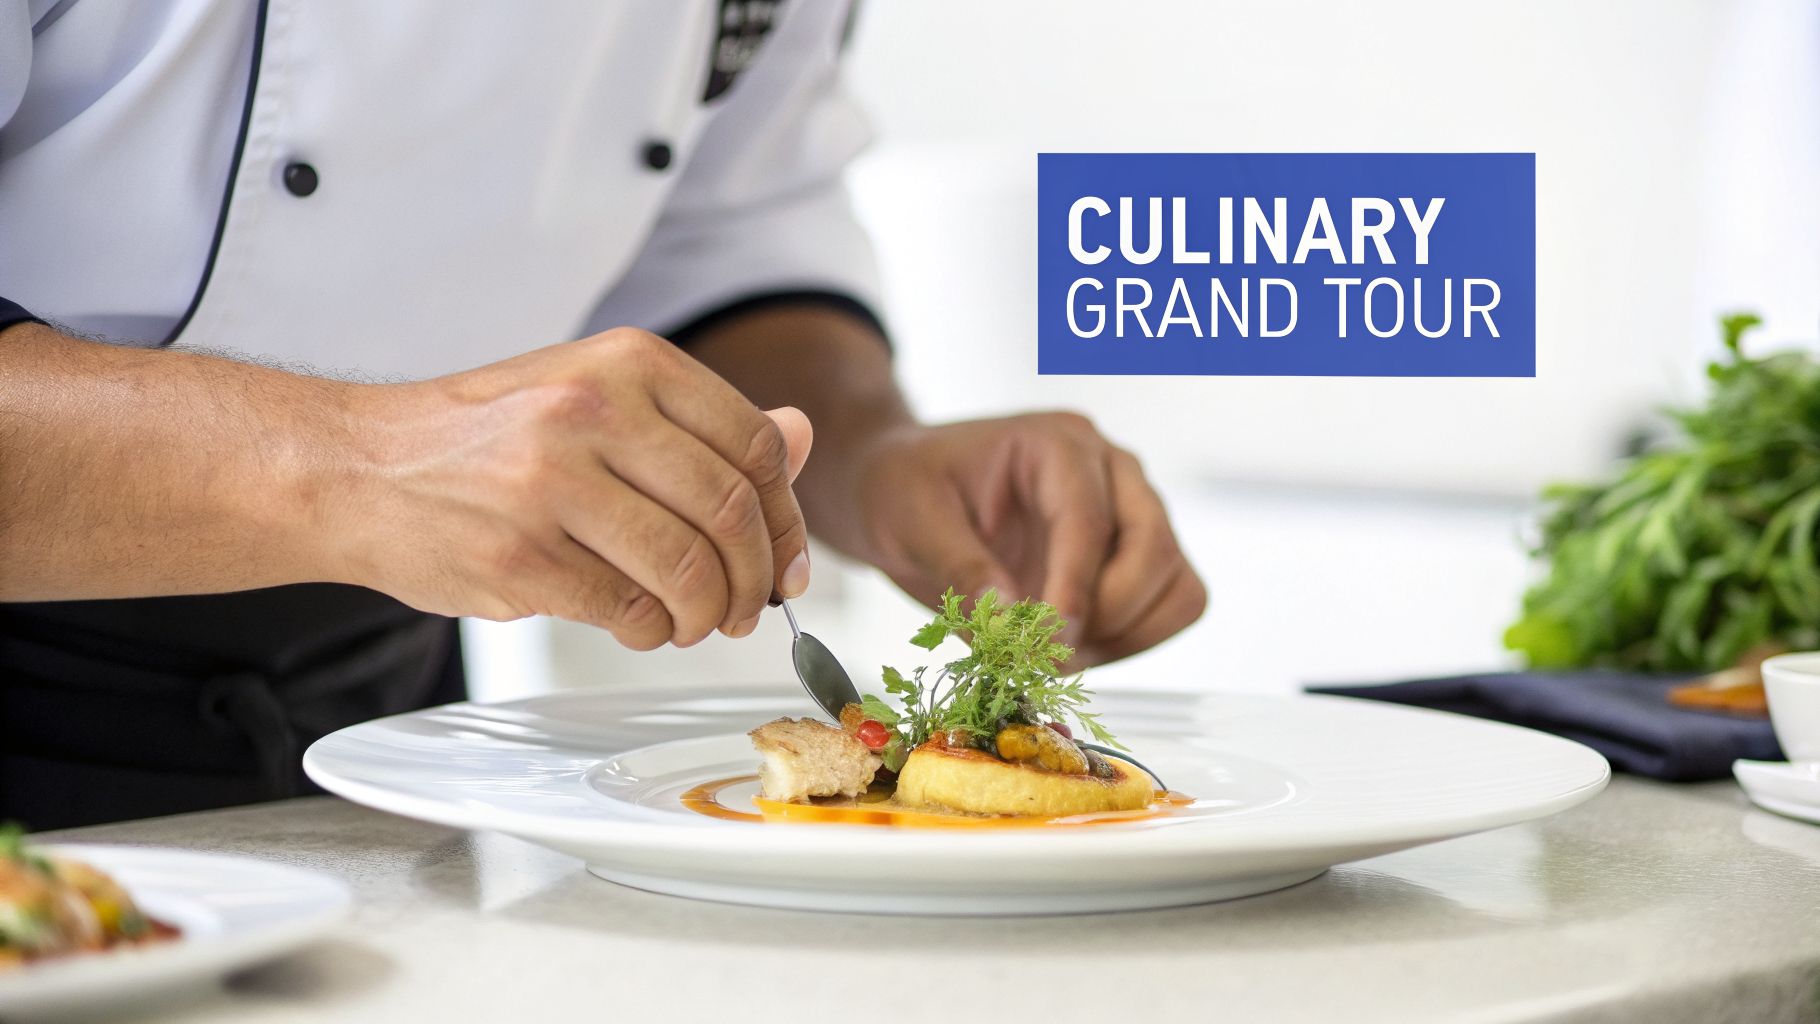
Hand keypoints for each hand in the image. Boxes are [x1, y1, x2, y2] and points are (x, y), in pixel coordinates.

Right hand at [333, 328, 812, 649]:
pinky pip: (629, 610)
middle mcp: (594, 411)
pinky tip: (641, 625)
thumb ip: (699, 424)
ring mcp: (553, 484)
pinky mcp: (520, 556)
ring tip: (694, 622)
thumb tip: (803, 432)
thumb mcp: (596, 396)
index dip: (786, 518)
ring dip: (708, 614)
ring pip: (689, 569)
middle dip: (756, 579)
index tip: (786, 562)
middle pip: (732, 513)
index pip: (756, 446)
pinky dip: (654, 632)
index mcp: (627, 364)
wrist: (355, 467)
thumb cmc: (484, 438)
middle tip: (748, 609)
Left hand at [850, 413, 1205, 666]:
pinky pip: (1170, 606)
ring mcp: (1131, 511)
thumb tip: (1010, 624)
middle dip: (1106, 615)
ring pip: (1176, 584)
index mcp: (1056, 443)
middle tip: (1045, 654)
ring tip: (1053, 652)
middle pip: (1154, 549)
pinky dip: (1133, 641)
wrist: (904, 488)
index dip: (1074, 588)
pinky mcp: (1132, 555)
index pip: (1089, 518)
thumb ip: (961, 568)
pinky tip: (1073, 648)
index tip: (1049, 644)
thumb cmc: (905, 487)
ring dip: (1125, 634)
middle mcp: (1110, 469)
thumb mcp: (912, 519)